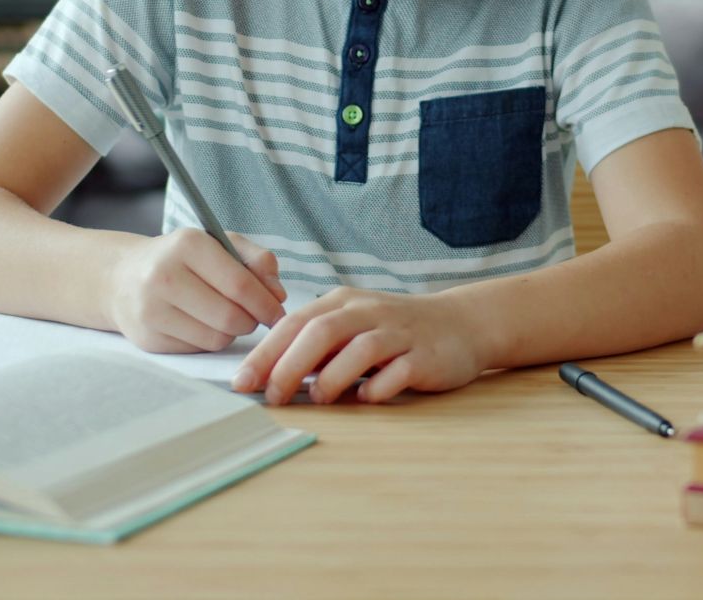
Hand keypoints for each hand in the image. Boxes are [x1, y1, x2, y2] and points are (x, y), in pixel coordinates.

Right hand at [107, 229, 286, 352]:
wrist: (123, 278)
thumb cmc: (182, 259)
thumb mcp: (220, 244)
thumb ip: (256, 260)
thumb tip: (278, 295)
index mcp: (187, 245)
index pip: (240, 284)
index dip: (266, 303)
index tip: (278, 311)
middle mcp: (163, 276)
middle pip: (230, 316)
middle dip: (252, 320)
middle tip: (254, 316)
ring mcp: (151, 310)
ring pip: (217, 337)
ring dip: (232, 332)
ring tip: (226, 316)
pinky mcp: (148, 338)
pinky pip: (198, 349)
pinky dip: (210, 340)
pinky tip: (202, 324)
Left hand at [231, 287, 491, 405]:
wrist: (461, 324)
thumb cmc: (395, 331)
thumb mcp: (352, 327)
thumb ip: (317, 347)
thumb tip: (269, 377)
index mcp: (343, 302)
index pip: (295, 323)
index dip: (265, 353)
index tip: (242, 382)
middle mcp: (368, 312)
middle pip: (321, 331)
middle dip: (289, 365)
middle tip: (271, 396)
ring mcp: (399, 332)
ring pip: (359, 348)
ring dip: (332, 376)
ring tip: (318, 398)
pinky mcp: (425, 356)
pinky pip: (398, 372)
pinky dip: (377, 388)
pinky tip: (365, 400)